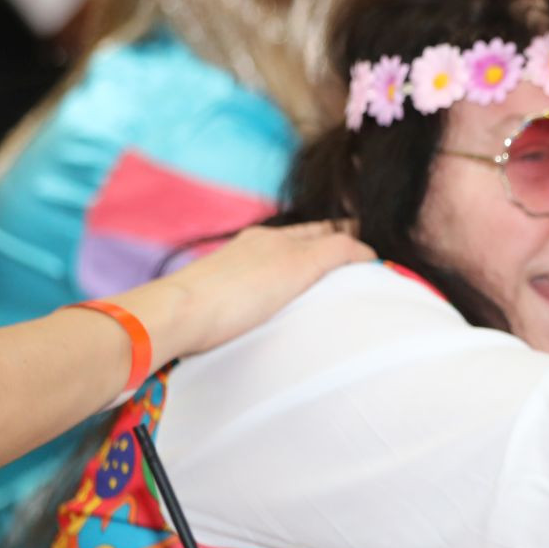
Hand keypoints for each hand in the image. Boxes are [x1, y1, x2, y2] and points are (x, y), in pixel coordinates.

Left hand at [115, 223, 373, 361]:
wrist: (177, 316)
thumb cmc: (238, 292)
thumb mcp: (299, 265)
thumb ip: (336, 251)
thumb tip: (365, 250)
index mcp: (275, 237)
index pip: (325, 232)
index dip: (350, 240)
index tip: (371, 259)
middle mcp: (254, 247)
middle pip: (300, 244)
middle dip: (326, 252)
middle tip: (350, 273)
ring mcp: (232, 268)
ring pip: (277, 264)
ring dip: (299, 271)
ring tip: (317, 291)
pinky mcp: (216, 293)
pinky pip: (256, 285)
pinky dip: (275, 288)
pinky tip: (274, 306)